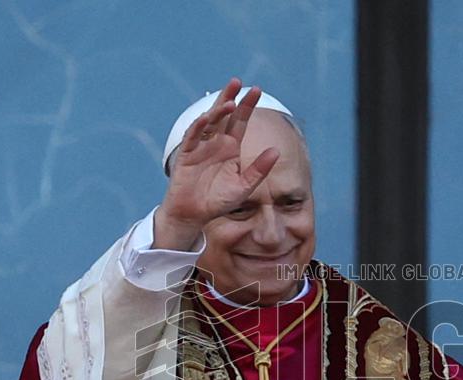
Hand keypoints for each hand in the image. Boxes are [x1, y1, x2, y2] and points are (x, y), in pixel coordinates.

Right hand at [153, 78, 279, 249]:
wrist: (194, 215)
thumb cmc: (218, 201)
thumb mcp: (244, 186)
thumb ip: (259, 169)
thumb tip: (276, 150)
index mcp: (231, 147)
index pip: (240, 121)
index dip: (247, 106)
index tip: (256, 91)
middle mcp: (216, 143)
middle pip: (223, 115)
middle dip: (229, 97)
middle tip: (237, 82)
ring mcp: (200, 146)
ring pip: (208, 122)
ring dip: (217, 110)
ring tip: (229, 101)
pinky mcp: (186, 154)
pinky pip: (192, 137)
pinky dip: (198, 127)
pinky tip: (206, 118)